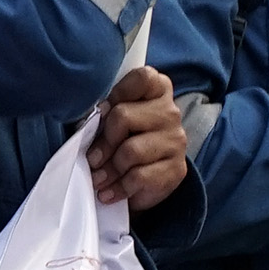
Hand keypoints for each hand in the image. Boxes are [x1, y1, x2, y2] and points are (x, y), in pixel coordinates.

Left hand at [84, 66, 191, 210]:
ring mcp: (176, 140)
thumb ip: (106, 113)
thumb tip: (92, 122)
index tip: (104, 112)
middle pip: (124, 116)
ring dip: (108, 169)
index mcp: (158, 90)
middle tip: (93, 158)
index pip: (142, 77)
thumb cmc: (123, 141)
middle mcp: (171, 112)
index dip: (118, 93)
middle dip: (103, 141)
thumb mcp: (113, 121)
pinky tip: (109, 192)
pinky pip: (139, 177)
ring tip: (99, 178)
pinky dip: (118, 188)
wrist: (142, 180)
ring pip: (130, 151)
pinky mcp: (177, 169)